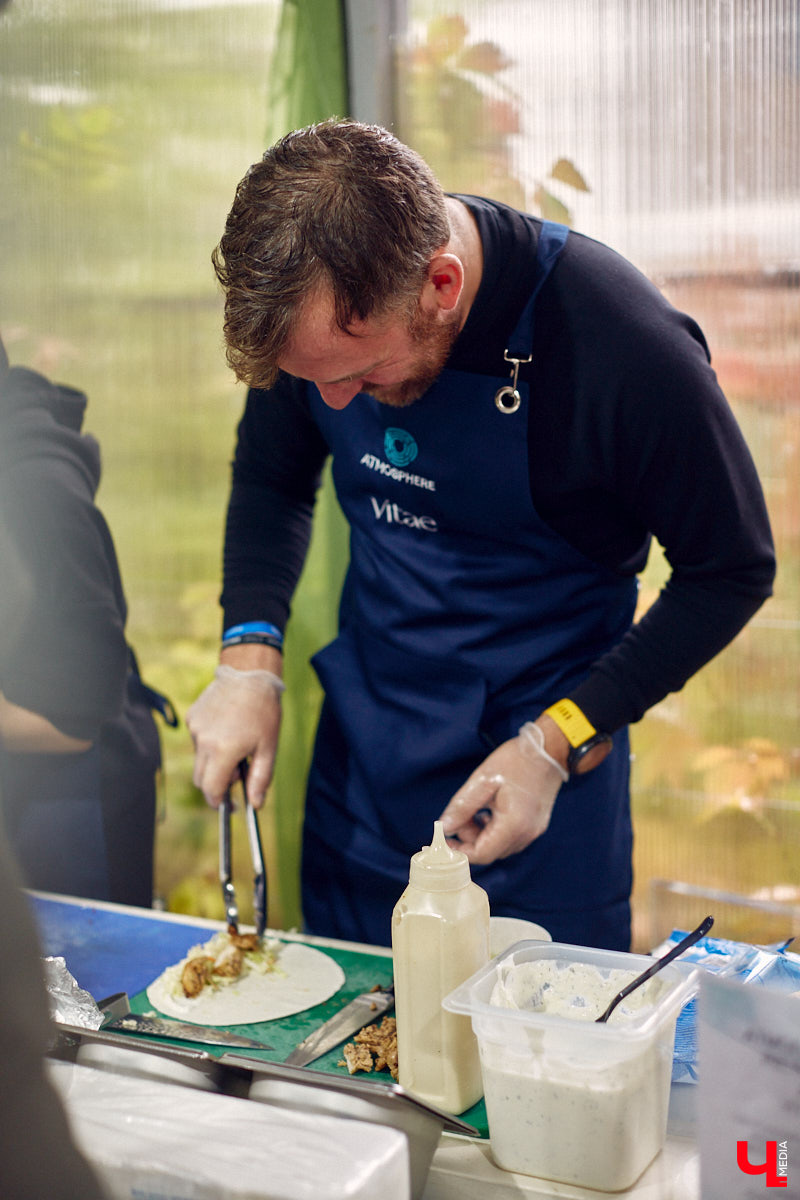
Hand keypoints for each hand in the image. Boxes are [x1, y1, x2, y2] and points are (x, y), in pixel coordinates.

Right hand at [186, 664, 283, 808]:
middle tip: (239, 771)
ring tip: (236, 742)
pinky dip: (209, 742)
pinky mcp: (192, 717)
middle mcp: (203, 741)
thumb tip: (256, 805)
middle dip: (216, 783)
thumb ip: (260, 779)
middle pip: (200, 779)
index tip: (230, 805)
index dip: (219, 802)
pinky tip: (227, 727)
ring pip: (199, 759)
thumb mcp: (268, 747)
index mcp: (223, 751)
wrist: (250, 675)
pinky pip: (197, 740)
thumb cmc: (264, 712)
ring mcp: (195, 728)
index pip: (210, 790)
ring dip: (214, 761)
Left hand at [438, 721, 567, 864]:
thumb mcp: (482, 780)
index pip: (482, 854)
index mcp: (513, 824)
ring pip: (500, 847)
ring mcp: (533, 831)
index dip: (461, 851)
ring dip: (482, 836)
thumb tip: (445, 827)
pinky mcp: (535, 826)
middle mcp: (526, 834)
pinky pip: (510, 839)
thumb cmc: (516, 760)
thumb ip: (462, 807)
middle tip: (461, 817)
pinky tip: (490, 812)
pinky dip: (495, 832)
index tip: (446, 839)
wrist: (548, 750)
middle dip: (470, 839)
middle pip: (491, 853)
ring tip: (476, 811)